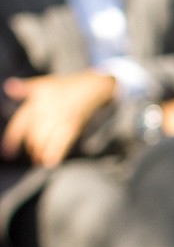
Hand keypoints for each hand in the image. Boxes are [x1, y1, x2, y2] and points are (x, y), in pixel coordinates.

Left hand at [1, 72, 116, 166]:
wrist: (92, 87)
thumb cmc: (65, 86)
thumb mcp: (43, 84)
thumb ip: (24, 88)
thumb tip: (8, 86)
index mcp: (36, 103)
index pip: (20, 124)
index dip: (12, 140)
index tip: (7, 153)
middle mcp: (46, 113)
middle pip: (32, 136)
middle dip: (31, 148)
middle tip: (32, 154)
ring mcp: (60, 121)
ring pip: (44, 142)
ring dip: (39, 153)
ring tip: (38, 160)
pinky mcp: (72, 127)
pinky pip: (62, 143)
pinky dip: (55, 154)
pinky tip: (51, 163)